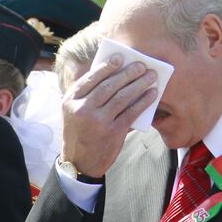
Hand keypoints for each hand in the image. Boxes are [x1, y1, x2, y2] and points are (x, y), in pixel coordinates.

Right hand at [61, 56, 158, 177]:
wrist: (80, 162)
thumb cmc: (80, 133)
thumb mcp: (74, 113)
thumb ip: (88, 96)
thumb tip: (116, 76)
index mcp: (70, 101)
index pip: (90, 79)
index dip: (106, 67)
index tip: (119, 58)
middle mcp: (83, 110)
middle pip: (108, 86)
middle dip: (127, 73)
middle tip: (141, 65)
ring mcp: (98, 121)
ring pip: (122, 97)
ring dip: (139, 84)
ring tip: (150, 76)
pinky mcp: (112, 132)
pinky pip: (131, 112)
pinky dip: (143, 101)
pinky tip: (151, 95)